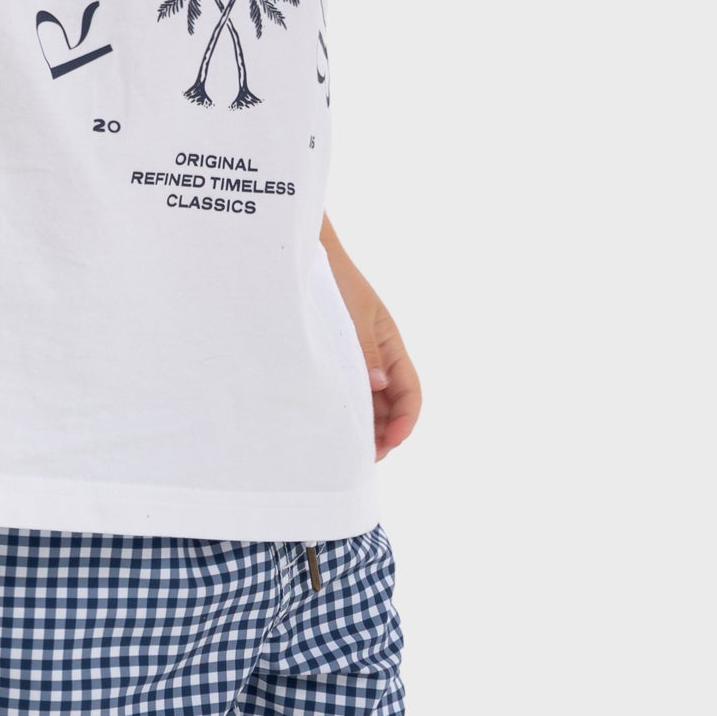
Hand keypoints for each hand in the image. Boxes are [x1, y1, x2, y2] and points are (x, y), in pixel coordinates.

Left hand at [322, 224, 422, 460]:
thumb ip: (364, 351)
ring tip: (346, 451)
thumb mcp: (351, 316)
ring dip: (365, 428)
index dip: (405, 422)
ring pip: (370, 404)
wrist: (305, 256)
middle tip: (363, 459)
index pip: (410, 392)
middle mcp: (378, 356)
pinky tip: (330, 427)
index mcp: (391, 344)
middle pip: (391, 406)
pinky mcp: (334, 360)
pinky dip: (346, 413)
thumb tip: (378, 388)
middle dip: (384, 434)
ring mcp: (357, 359)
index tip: (390, 444)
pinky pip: (347, 393)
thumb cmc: (332, 280)